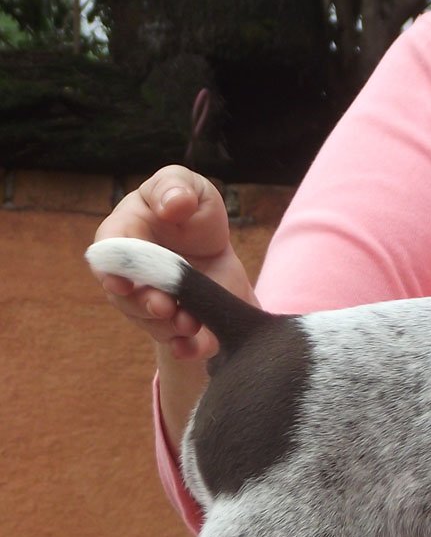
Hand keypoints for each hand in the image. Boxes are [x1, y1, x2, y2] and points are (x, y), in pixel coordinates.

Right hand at [92, 165, 256, 361]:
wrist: (217, 250)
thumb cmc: (192, 211)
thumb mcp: (189, 187)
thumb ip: (176, 186)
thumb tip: (174, 204)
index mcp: (124, 234)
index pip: (106, 253)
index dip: (110, 269)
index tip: (121, 282)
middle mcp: (130, 275)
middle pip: (125, 296)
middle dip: (143, 303)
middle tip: (164, 305)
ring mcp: (151, 304)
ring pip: (150, 322)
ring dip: (167, 326)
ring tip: (188, 322)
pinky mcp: (177, 325)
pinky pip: (178, 344)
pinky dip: (186, 349)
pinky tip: (195, 346)